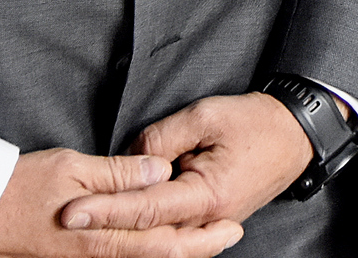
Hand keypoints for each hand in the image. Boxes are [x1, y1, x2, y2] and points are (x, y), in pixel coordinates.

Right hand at [0, 149, 239, 256]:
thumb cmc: (21, 187)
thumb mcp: (73, 168)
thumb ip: (119, 174)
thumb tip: (160, 172)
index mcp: (103, 236)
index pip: (164, 241)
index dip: (201, 237)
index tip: (230, 225)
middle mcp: (99, 256)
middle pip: (160, 256)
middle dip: (199, 247)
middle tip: (231, 233)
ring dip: (177, 248)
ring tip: (207, 236)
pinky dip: (149, 250)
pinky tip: (159, 238)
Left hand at [59, 94, 310, 236]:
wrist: (294, 135)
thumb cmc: (254, 121)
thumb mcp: (206, 116)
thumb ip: (163, 139)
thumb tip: (130, 160)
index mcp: (207, 195)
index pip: (145, 208)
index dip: (105, 209)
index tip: (71, 210)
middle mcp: (208, 219)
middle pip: (145, 234)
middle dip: (103, 229)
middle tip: (63, 221)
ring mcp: (209, 225)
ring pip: (158, 241)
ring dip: (121, 236)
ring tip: (83, 229)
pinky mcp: (209, 221)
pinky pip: (172, 235)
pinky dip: (145, 235)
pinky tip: (119, 233)